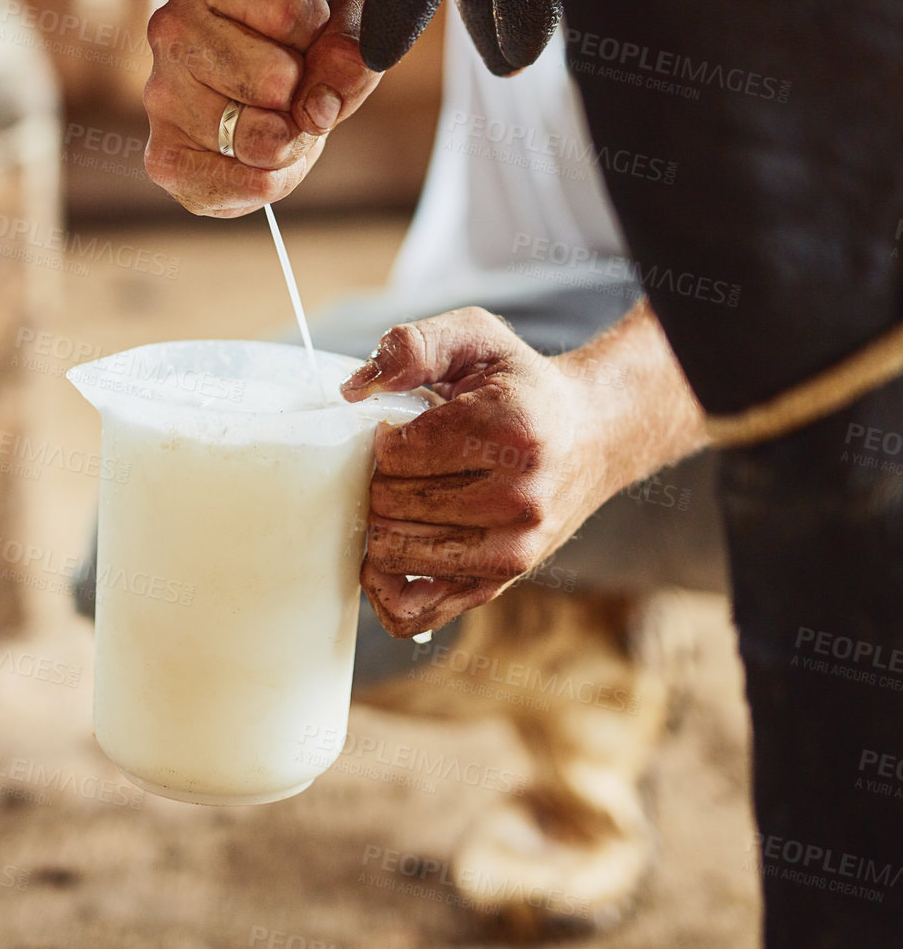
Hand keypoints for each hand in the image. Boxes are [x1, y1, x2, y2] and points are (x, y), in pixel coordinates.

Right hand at [143, 0, 379, 214]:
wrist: (269, 95)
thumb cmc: (305, 40)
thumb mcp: (343, 21)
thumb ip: (351, 48)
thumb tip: (317, 108)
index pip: (290, 9)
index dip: (320, 31)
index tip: (304, 30)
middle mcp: (168, 26)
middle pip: (274, 79)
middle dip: (303, 94)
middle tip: (290, 87)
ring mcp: (160, 94)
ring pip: (262, 137)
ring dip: (291, 141)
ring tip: (276, 120)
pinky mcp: (164, 157)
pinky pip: (246, 184)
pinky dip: (274, 180)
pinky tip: (263, 159)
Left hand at [341, 303, 706, 636]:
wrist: (593, 437)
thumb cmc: (524, 387)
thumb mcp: (478, 337)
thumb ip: (415, 345)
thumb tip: (356, 388)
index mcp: (511, 430)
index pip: (399, 452)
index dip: (380, 439)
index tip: (396, 429)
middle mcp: (518, 498)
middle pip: (391, 503)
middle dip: (377, 480)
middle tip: (396, 465)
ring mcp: (511, 550)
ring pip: (394, 551)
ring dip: (379, 523)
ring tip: (399, 496)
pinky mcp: (498, 584)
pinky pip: (414, 611)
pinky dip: (383, 586)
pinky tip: (388, 549)